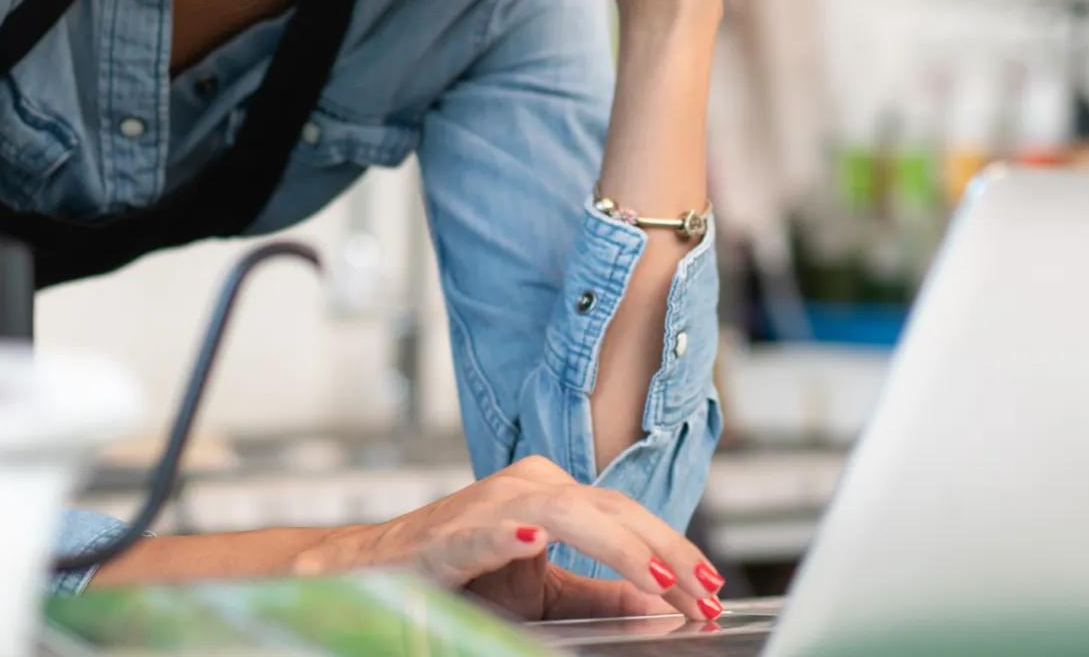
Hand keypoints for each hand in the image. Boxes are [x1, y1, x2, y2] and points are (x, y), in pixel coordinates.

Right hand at [306, 455, 727, 621]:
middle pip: (612, 509)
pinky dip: (507, 533)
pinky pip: (484, 529)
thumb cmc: (461, 575)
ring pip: (566, 512)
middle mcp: (528, 486)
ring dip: (617, 547)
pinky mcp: (447, 533)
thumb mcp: (544, 591)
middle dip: (666, 553)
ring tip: (658, 578)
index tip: (713, 589)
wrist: (375, 571)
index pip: (629, 517)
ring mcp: (488, 503)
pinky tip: (531, 541)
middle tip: (704, 593)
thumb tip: (662, 603)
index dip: (675, 550)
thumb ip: (600, 592)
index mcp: (554, 494)